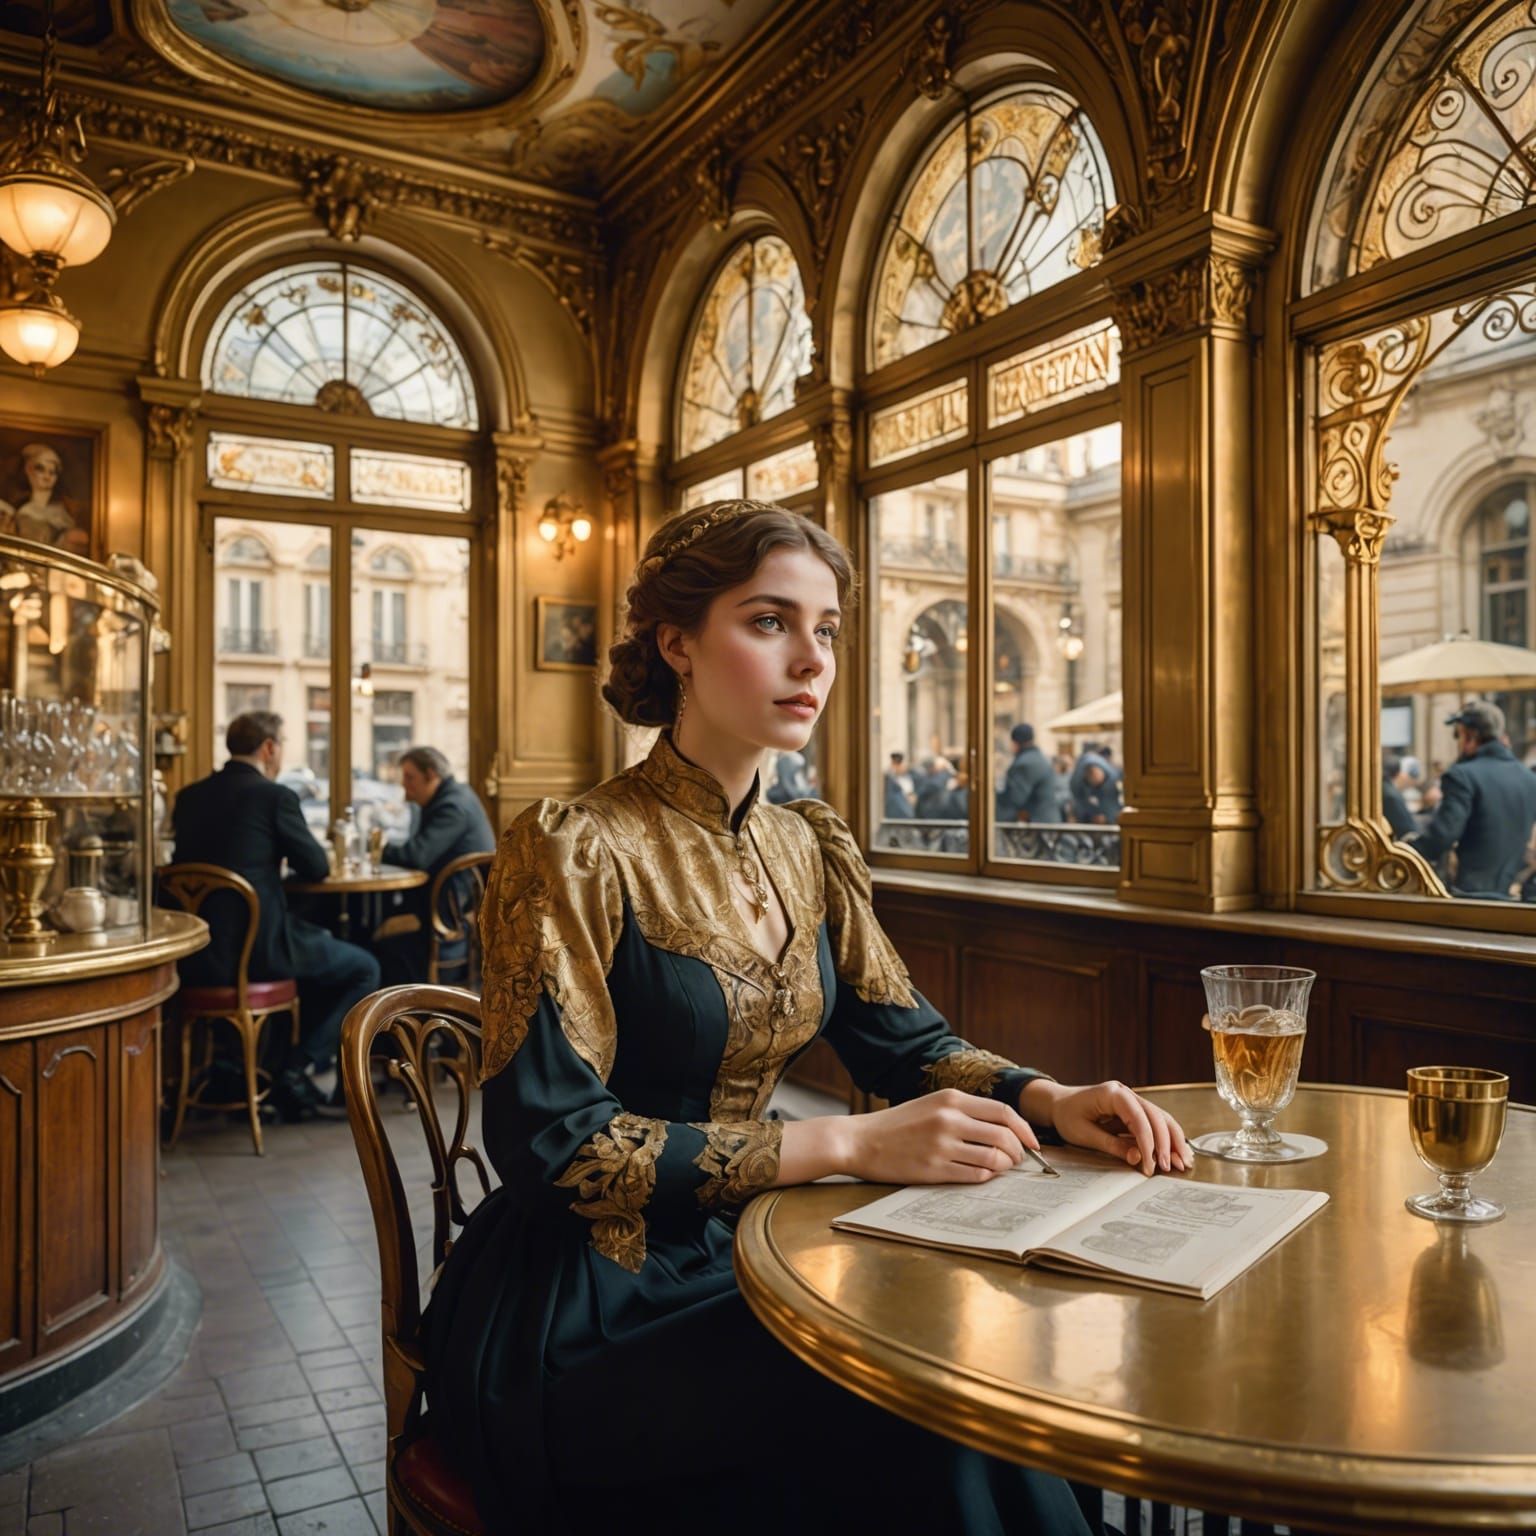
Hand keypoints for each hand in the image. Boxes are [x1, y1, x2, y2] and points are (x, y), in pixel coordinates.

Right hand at [843, 1090, 1039, 1184]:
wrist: (860, 1140)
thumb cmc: (897, 1124)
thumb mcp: (931, 1105)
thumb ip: (964, 1112)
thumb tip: (1002, 1129)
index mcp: (951, 1099)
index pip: (1003, 1111)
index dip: (1024, 1129)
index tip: (1032, 1143)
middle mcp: (950, 1119)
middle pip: (1004, 1135)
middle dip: (1019, 1152)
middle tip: (1019, 1161)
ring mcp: (942, 1144)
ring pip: (994, 1157)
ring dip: (1005, 1167)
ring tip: (1002, 1169)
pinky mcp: (934, 1168)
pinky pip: (975, 1175)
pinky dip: (986, 1177)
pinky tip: (983, 1175)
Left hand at [1022, 1078, 1191, 1174]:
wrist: (1058, 1104)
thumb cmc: (1067, 1116)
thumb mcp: (1083, 1134)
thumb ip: (1112, 1145)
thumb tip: (1138, 1158)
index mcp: (1112, 1093)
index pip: (1139, 1118)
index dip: (1148, 1143)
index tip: (1151, 1165)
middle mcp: (1127, 1093)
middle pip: (1156, 1116)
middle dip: (1166, 1143)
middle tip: (1171, 1168)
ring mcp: (1132, 1101)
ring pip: (1161, 1119)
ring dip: (1173, 1141)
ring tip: (1184, 1162)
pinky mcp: (1134, 1111)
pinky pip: (1155, 1124)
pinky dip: (1166, 1139)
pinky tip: (1176, 1154)